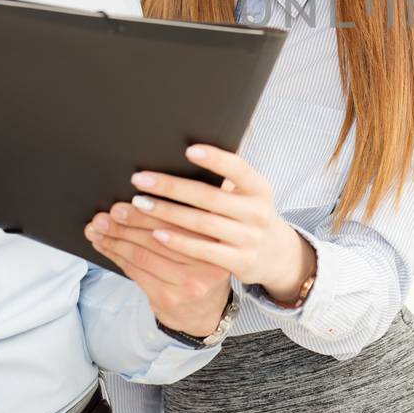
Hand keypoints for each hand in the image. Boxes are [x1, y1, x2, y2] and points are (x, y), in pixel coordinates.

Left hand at [86, 145, 316, 333]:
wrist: (274, 255)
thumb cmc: (247, 215)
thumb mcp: (247, 195)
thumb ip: (226, 178)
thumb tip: (187, 150)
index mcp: (259, 189)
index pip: (238, 169)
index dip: (215, 159)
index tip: (188, 150)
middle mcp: (257, 212)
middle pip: (209, 197)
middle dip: (171, 187)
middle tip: (139, 179)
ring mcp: (249, 238)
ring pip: (201, 223)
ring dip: (166, 213)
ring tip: (139, 204)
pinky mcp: (240, 262)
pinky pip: (203, 251)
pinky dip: (178, 242)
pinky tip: (155, 234)